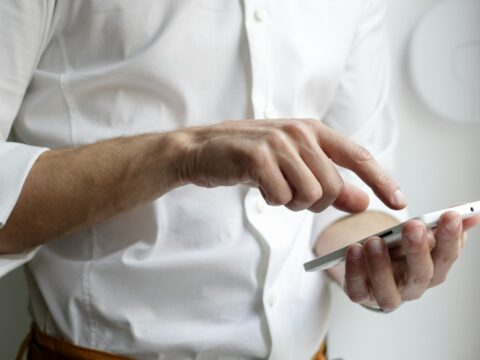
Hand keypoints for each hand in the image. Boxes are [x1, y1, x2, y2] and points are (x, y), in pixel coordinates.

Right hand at [178, 119, 405, 212]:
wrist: (203, 149)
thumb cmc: (250, 157)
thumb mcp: (294, 166)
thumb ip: (330, 182)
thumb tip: (362, 201)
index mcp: (313, 130)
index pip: (358, 157)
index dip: (382, 180)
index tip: (399, 202)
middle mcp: (300, 132)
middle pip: (332, 187)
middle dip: (314, 202)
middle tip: (291, 193)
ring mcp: (279, 143)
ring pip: (310, 195)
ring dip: (291, 202)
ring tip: (273, 187)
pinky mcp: (258, 157)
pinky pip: (281, 197)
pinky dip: (272, 201)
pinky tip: (258, 186)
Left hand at [343, 211, 479, 310]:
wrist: (370, 267)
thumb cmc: (398, 251)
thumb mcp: (419, 235)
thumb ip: (441, 225)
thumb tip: (472, 213)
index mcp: (432, 270)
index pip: (447, 256)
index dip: (451, 237)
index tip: (450, 215)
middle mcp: (412, 287)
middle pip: (421, 274)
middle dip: (418, 250)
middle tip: (413, 226)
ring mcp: (386, 294)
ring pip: (388, 289)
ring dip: (381, 265)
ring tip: (375, 241)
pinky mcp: (361, 295)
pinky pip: (357, 289)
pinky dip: (355, 270)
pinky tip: (354, 250)